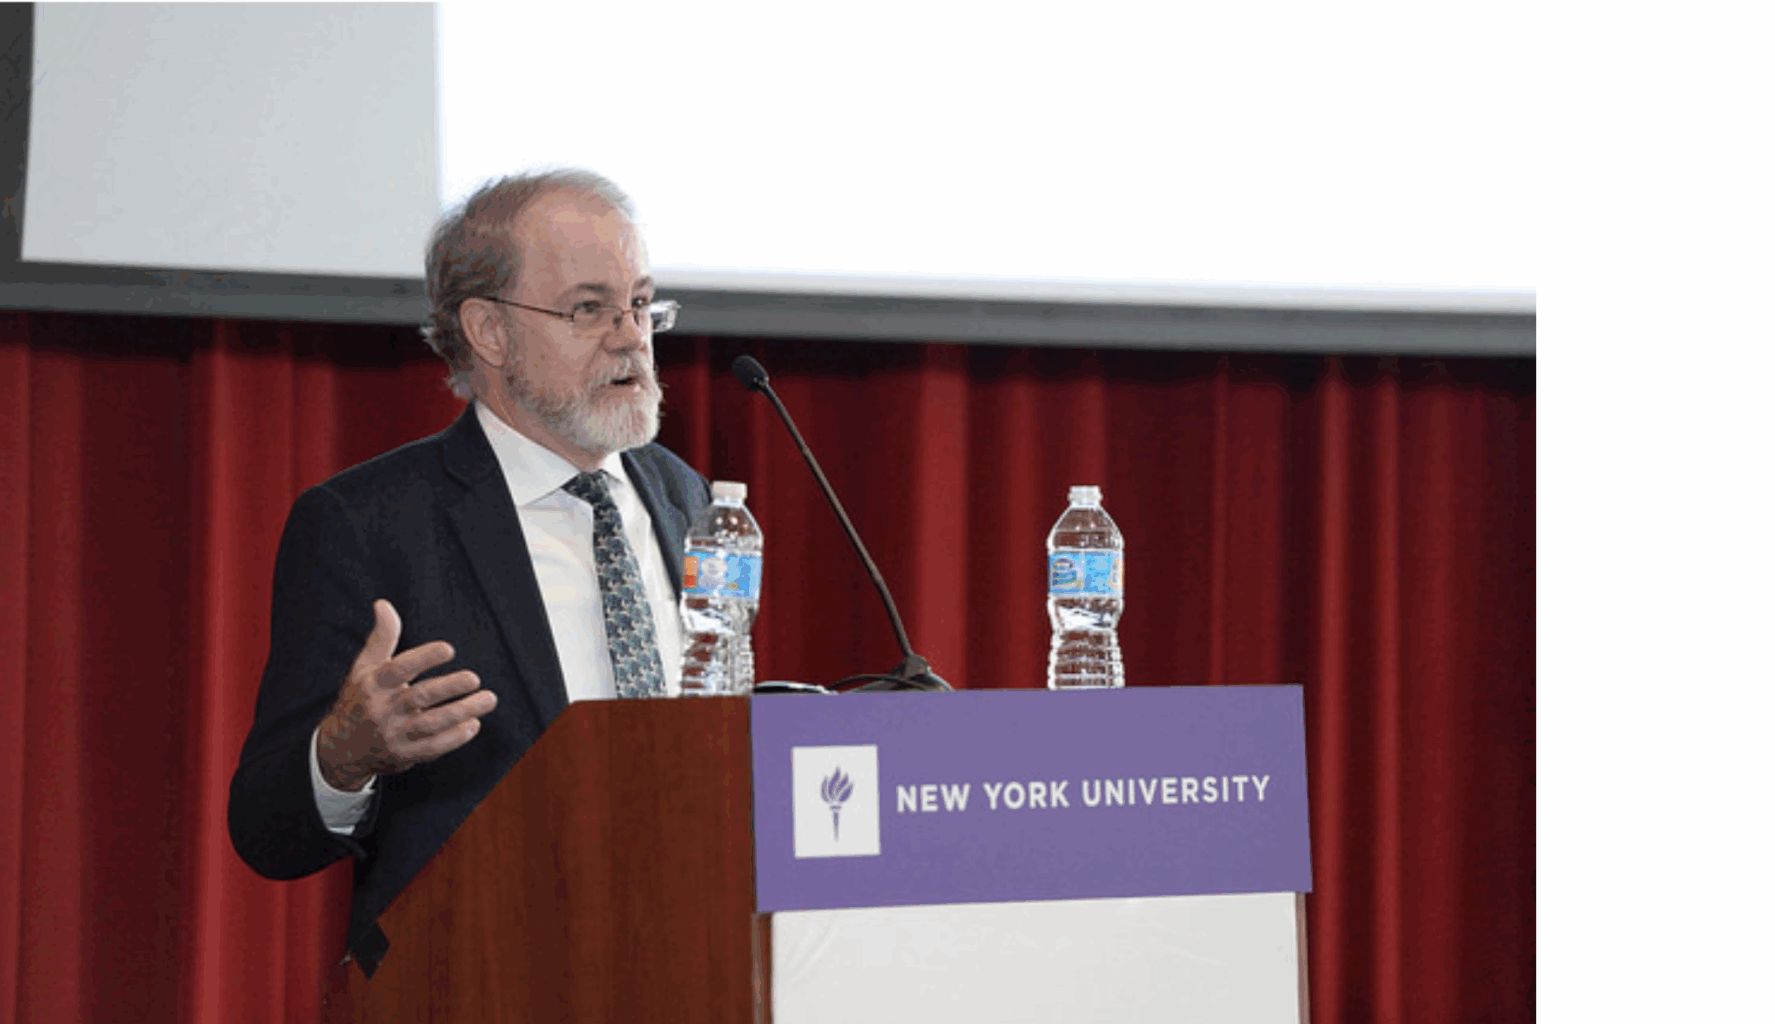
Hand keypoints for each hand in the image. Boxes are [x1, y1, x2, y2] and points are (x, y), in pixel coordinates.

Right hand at [316, 599, 496, 791]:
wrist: (341, 749)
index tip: (449, 649)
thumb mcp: (364, 668)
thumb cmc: (360, 699)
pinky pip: (432, 748)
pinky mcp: (404, 755)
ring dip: (462, 712)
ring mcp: (394, 735)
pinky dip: (455, 738)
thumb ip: (381, 637)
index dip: (424, 658)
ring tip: (488, 699)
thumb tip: (383, 604)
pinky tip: (474, 724)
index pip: (398, 669)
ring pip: (431, 724)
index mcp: (373, 685)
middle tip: (475, 678)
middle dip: (449, 688)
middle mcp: (383, 710)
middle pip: (419, 698)